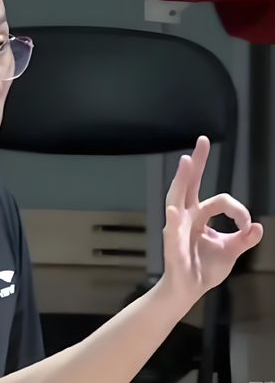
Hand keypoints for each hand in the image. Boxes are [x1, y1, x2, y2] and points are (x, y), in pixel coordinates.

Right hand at [161, 136, 262, 302]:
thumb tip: (258, 227)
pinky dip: (174, 221)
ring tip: (186, 162)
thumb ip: (244, 239)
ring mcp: (177, 229)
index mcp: (199, 215)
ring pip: (178, 198)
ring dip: (182, 180)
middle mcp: (186, 216)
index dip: (239, 210)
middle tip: (202, 140)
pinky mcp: (173, 246)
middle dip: (197, 163)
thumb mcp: (231, 251)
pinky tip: (175, 209)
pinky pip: (173, 232)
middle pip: (189, 184)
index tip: (247, 225)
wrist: (188, 291)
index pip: (220, 200)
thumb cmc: (205, 268)